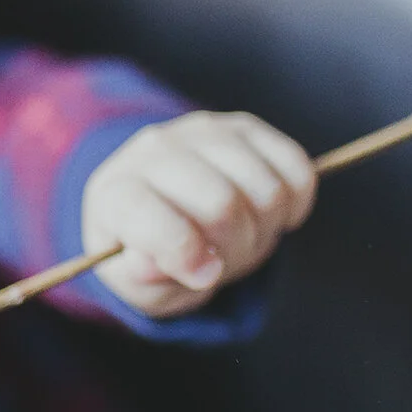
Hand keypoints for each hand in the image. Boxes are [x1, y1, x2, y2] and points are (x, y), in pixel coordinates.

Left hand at [81, 110, 315, 317]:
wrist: (159, 204)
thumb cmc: (147, 252)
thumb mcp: (136, 283)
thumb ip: (147, 280)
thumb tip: (179, 263)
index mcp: (116, 194)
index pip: (150, 216)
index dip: (184, 254)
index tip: (203, 276)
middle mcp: (154, 151)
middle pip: (222, 205)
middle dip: (235, 248)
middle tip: (224, 259)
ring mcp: (202, 132)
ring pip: (267, 189)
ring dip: (266, 228)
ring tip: (242, 236)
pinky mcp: (245, 128)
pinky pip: (295, 169)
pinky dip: (294, 205)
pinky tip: (268, 215)